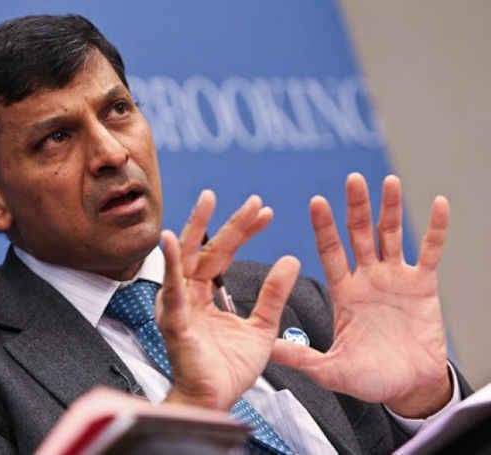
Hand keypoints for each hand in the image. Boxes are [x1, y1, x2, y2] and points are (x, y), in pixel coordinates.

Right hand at [159, 190, 299, 410]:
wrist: (215, 402)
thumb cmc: (229, 370)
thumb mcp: (262, 327)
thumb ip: (273, 294)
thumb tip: (290, 259)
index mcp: (204, 297)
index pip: (222, 255)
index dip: (243, 232)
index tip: (266, 213)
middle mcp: (188, 296)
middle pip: (206, 251)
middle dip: (228, 224)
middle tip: (250, 200)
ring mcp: (178, 307)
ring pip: (185, 260)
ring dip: (195, 229)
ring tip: (208, 201)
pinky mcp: (175, 323)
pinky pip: (172, 291)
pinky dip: (169, 265)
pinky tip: (169, 242)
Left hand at [271, 173, 451, 417]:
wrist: (409, 387)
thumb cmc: (370, 378)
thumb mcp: (331, 369)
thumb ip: (302, 357)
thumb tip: (267, 351)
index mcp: (343, 291)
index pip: (331, 251)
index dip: (324, 227)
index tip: (316, 201)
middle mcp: (367, 278)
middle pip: (359, 234)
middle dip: (356, 207)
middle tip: (353, 179)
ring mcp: (395, 278)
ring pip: (392, 235)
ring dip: (391, 208)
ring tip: (389, 181)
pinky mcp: (424, 285)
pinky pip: (430, 251)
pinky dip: (436, 228)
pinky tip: (437, 203)